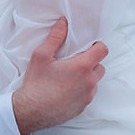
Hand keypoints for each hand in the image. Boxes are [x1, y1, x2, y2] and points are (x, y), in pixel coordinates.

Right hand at [12, 18, 106, 134]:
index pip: (103, 50)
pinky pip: (89, 94)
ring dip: (88, 77)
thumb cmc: (36, 84)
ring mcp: (88, 96)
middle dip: (91, 62)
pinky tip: (67, 90)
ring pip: (95, 81)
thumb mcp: (41, 56)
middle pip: (100, 66)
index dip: (96, 46)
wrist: (30, 112)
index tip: (86, 47)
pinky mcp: (83, 107)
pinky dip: (82, 90)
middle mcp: (89, 82)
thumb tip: (63, 22)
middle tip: (75, 62)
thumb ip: (55, 37)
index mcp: (82, 66)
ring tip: (70, 77)